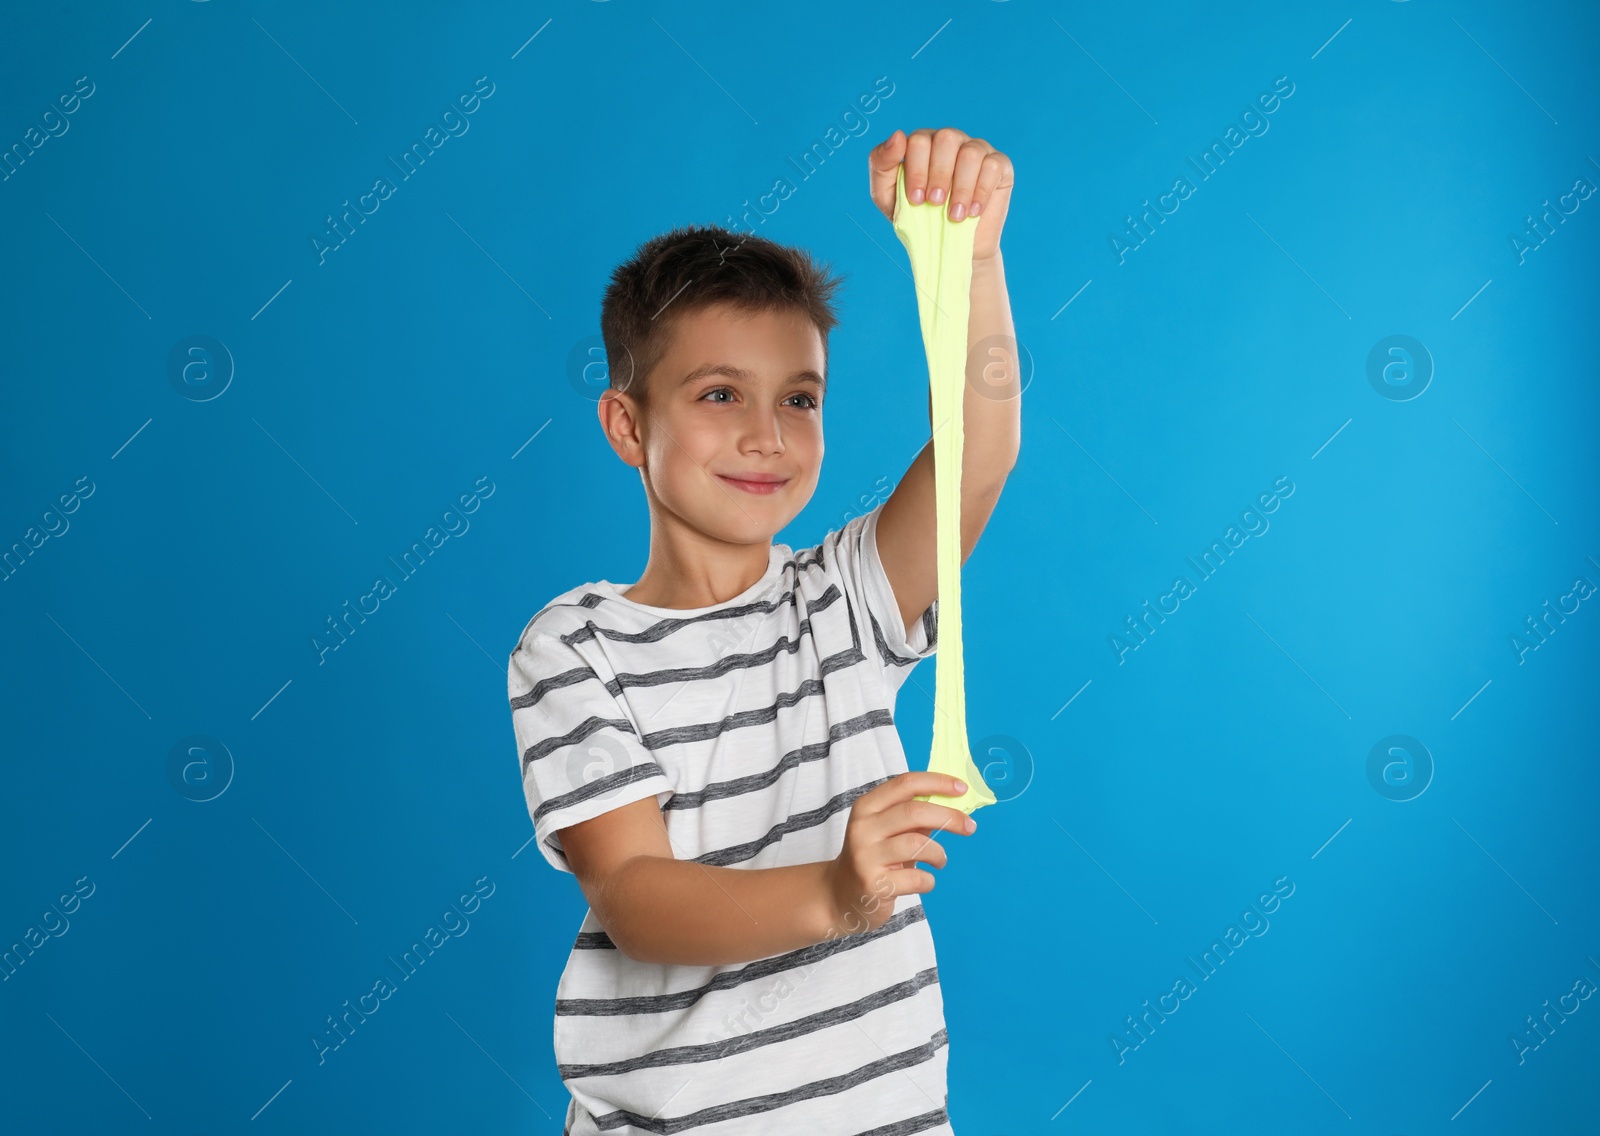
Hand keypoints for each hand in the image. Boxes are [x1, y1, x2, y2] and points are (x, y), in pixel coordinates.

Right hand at [822, 771, 975, 936]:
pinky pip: (916, 878)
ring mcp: (866, 857)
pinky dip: (929, 880)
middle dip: (949, 817)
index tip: (962, 788)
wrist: (839, 896)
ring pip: (917, 844)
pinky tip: (924, 881)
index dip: (937, 783)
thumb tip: (952, 802)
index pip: (905, 784)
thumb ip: (913, 816)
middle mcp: (863, 828)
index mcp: (867, 807)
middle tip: (969, 826)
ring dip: (938, 853)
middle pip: (914, 812)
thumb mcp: (886, 830)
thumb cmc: (872, 857)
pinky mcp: (874, 885)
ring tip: (940, 860)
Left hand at [868, 127, 1013, 260]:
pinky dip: (981, 192)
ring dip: (961, 187)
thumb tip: (897, 135)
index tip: (915, 200)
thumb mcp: (887, 196)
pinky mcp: (999, 165)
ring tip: (954, 215)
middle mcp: (950, 141)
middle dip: (939, 175)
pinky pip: (993, 166)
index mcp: (923, 143)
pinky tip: (973, 212)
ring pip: (971, 153)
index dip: (917, 170)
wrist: (948, 248)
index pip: (919, 140)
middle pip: (947, 138)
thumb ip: (881, 164)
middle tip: (934, 204)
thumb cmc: (915, 218)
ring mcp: (977, 149)